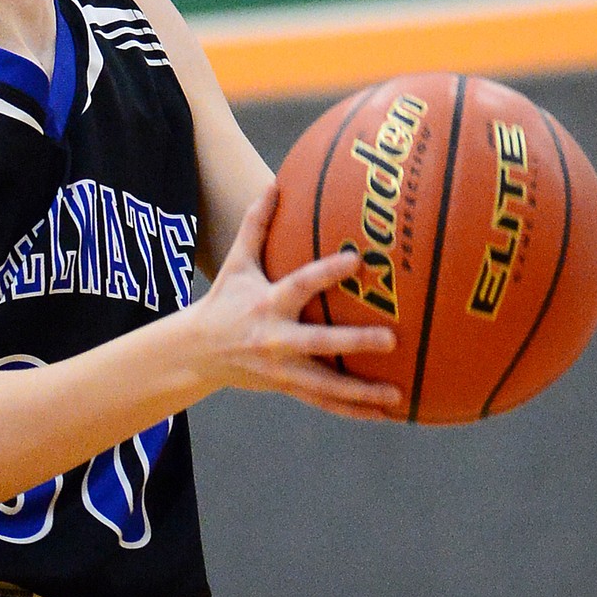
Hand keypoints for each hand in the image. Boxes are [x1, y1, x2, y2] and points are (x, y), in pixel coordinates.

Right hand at [191, 182, 402, 418]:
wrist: (199, 351)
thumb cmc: (225, 299)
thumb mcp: (237, 262)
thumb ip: (256, 223)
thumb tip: (274, 183)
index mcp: (267, 303)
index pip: (301, 284)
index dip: (328, 272)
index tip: (357, 260)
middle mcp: (276, 338)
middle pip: (319, 342)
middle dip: (354, 342)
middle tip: (390, 340)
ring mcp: (282, 369)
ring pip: (326, 385)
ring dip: (362, 392)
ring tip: (396, 396)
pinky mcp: (287, 388)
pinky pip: (325, 403)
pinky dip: (354, 410)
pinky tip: (384, 414)